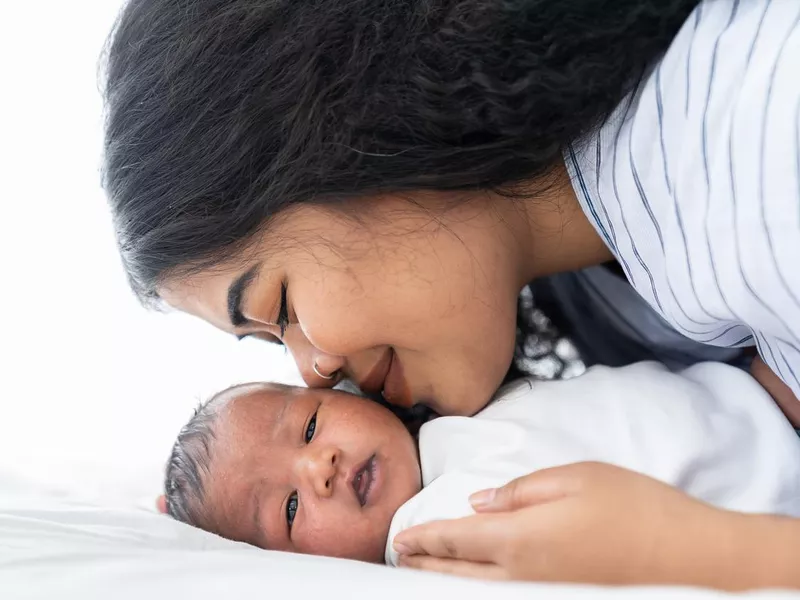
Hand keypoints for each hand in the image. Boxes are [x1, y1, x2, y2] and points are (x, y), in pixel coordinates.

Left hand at [394, 462, 750, 586]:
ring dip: (444, 581)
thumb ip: (519, 490)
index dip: (423, 538)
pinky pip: (502, 596)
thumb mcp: (575, 477)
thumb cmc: (634, 507)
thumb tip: (478, 501)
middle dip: (424, 564)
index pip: (455, 540)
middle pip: (457, 574)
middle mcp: (521, 575)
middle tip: (401, 556)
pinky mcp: (560, 599)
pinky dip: (475, 589)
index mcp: (520, 537)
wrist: (689, 557)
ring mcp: (540, 593)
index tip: (400, 538)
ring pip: (476, 591)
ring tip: (423, 572)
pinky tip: (472, 583)